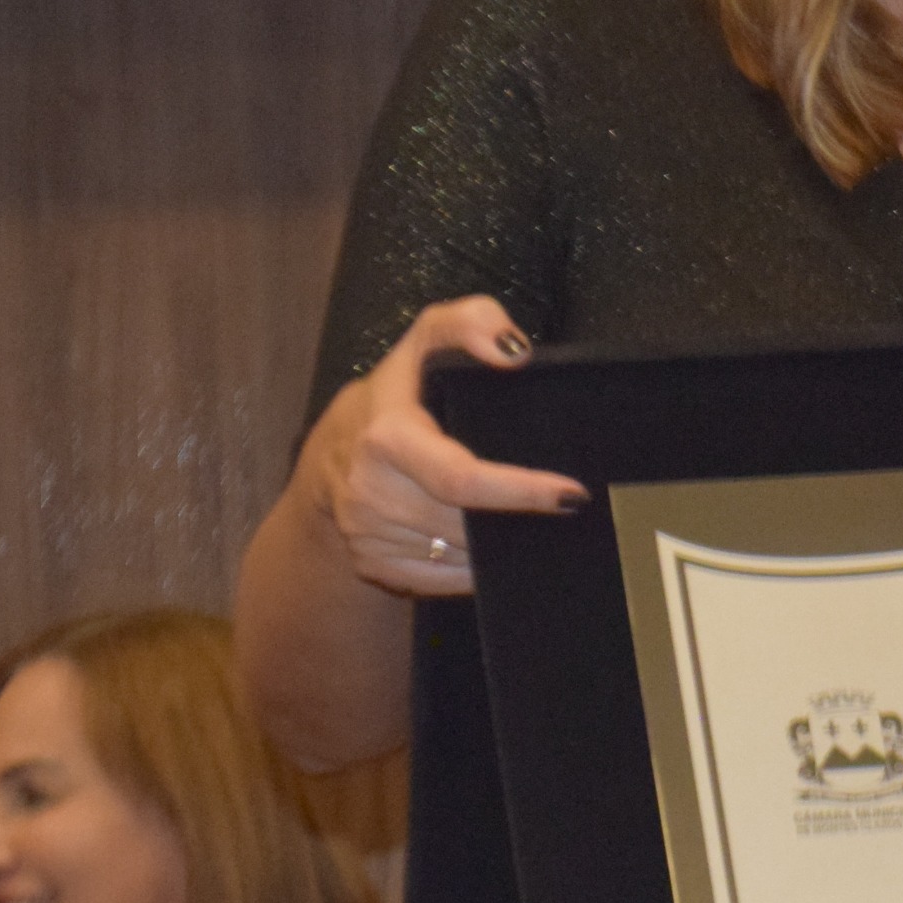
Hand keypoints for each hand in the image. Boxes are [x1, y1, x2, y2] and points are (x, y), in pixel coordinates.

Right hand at [300, 298, 582, 595]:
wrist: (333, 451)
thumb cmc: (396, 393)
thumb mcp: (427, 339)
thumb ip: (471, 323)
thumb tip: (513, 352)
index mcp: (387, 438)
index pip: (462, 479)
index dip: (520, 490)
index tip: (570, 494)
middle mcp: (371, 491)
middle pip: (466, 523)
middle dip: (516, 519)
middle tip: (556, 505)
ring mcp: (369, 534)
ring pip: (460, 556)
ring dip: (498, 544)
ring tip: (521, 519)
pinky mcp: (374, 565)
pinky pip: (444, 580)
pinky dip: (474, 567)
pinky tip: (487, 541)